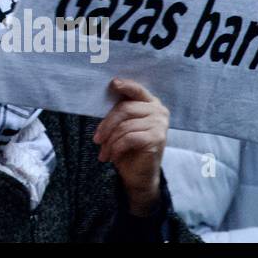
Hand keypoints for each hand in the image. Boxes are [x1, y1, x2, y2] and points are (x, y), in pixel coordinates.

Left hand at [92, 77, 168, 216]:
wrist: (139, 174)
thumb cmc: (128, 147)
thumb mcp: (122, 125)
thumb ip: (119, 110)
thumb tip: (106, 92)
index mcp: (150, 103)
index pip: (136, 90)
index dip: (125, 85)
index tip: (113, 83)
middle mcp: (158, 110)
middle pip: (124, 109)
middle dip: (106, 125)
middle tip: (96, 140)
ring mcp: (160, 124)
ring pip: (125, 126)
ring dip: (110, 141)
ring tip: (104, 152)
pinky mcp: (158, 138)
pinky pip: (129, 138)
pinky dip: (117, 147)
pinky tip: (113, 155)